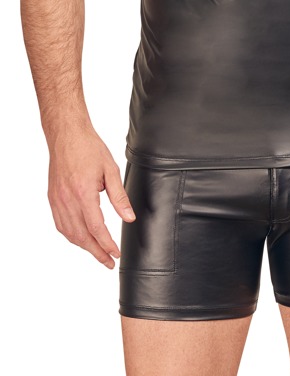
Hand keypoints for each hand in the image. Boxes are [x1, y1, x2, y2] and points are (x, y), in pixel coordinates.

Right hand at [47, 125, 135, 268]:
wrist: (67, 135)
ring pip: (69, 233)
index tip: (116, 254)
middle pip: (82, 236)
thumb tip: (129, 218)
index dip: (107, 244)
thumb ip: (119, 197)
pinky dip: (71, 235)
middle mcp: (68, 200)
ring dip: (83, 246)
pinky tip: (80, 238)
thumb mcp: (110, 170)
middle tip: (108, 262)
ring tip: (97, 252)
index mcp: (83, 194)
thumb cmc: (89, 148)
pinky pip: (61, 224)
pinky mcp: (53, 198)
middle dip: (96, 252)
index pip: (96, 228)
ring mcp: (57, 200)